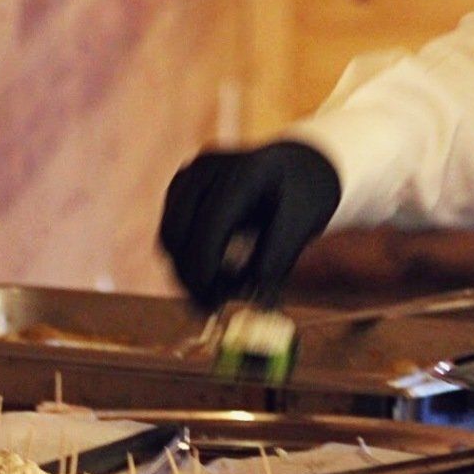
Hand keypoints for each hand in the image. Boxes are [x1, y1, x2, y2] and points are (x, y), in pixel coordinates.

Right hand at [158, 141, 341, 307]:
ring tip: (221, 291)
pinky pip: (171, 232)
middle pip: (177, 232)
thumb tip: (258, 302)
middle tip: (215, 307)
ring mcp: (190, 174)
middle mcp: (209, 167)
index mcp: (244, 171)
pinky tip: (214, 273)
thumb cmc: (304, 198)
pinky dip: (186, 258)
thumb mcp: (304, 226)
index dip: (206, 272)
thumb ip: (278, 261)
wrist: (297, 168)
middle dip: (192, 277)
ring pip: (168, 236)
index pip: (209, 226)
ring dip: (186, 271)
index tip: (217, 305)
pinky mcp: (181, 187)